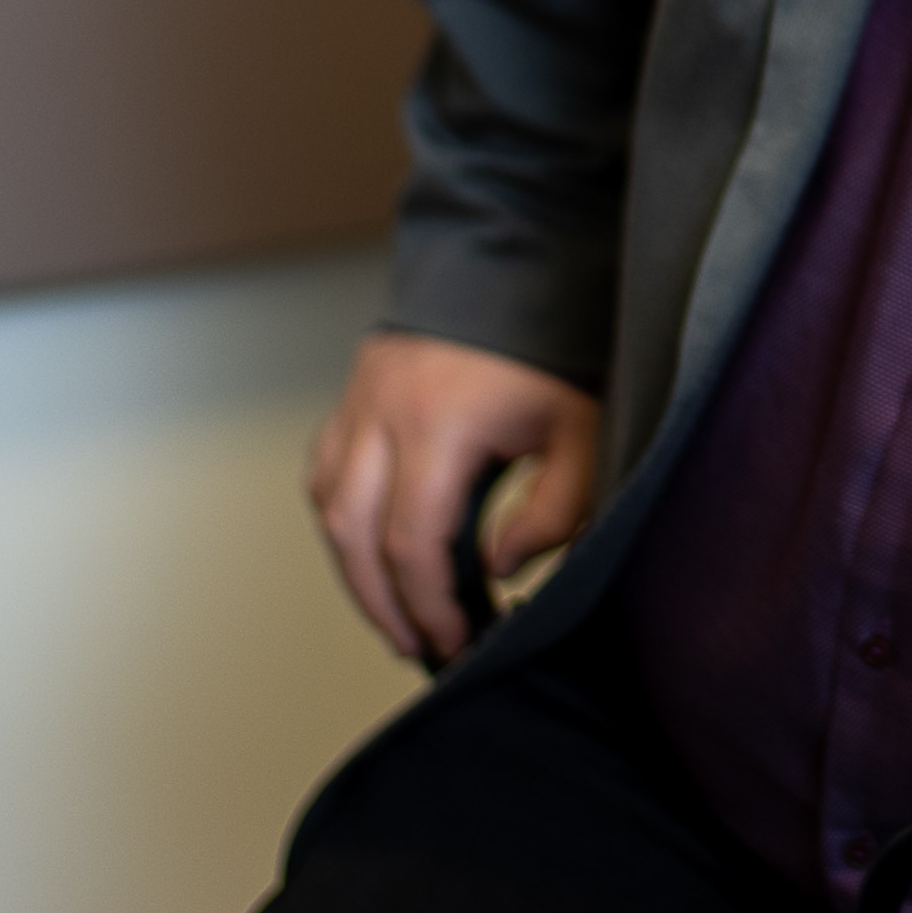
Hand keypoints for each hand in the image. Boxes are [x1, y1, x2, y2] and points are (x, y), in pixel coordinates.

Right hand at [305, 333, 599, 663]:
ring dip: (355, 568)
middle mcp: (382, 412)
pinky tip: (374, 549)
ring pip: (330, 507)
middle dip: (382, 604)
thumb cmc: (556, 349)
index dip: (429, 604)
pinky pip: (328, 473)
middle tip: (418, 645)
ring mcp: (359, 402)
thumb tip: (499, 565)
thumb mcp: (583, 429)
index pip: (412, 540)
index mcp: (439, 421)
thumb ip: (556, 508)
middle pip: (352, 534)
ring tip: (398, 612)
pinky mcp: (353, 396)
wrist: (523, 268)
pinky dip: (344, 519)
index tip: (457, 639)